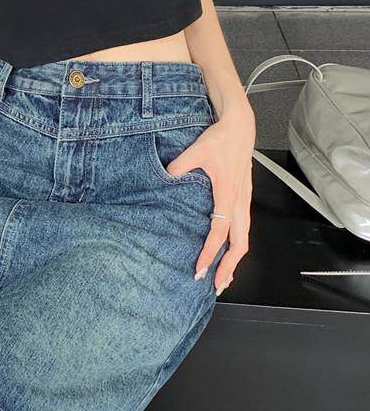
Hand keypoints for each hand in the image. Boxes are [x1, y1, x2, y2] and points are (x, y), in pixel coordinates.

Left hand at [165, 103, 254, 294]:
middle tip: (216, 284)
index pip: (220, 232)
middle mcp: (239, 202)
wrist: (240, 126)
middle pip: (240, 244)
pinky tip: (229, 252)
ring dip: (235, 259)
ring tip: (225, 277)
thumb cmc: (222, 138)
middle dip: (229, 267)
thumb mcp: (198, 150)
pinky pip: (243, 228)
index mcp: (228, 194)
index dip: (210, 252)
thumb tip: (167, 176)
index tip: (200, 267)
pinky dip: (237, 245)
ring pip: (244, 238)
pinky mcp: (244, 198)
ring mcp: (244, 201)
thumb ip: (181, 164)